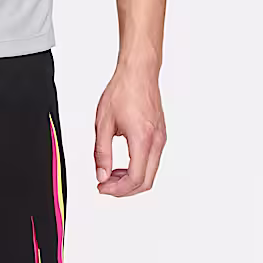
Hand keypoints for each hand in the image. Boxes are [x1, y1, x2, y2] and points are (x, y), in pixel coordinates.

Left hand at [93, 62, 165, 195]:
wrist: (139, 72)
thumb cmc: (123, 90)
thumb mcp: (103, 124)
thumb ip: (101, 153)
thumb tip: (102, 175)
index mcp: (142, 139)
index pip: (135, 179)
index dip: (117, 189)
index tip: (102, 188)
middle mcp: (156, 141)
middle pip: (146, 181)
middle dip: (124, 189)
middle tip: (106, 186)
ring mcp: (161, 138)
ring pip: (150, 173)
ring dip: (131, 179)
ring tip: (111, 174)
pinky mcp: (160, 135)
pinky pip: (152, 161)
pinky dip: (138, 168)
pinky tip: (123, 164)